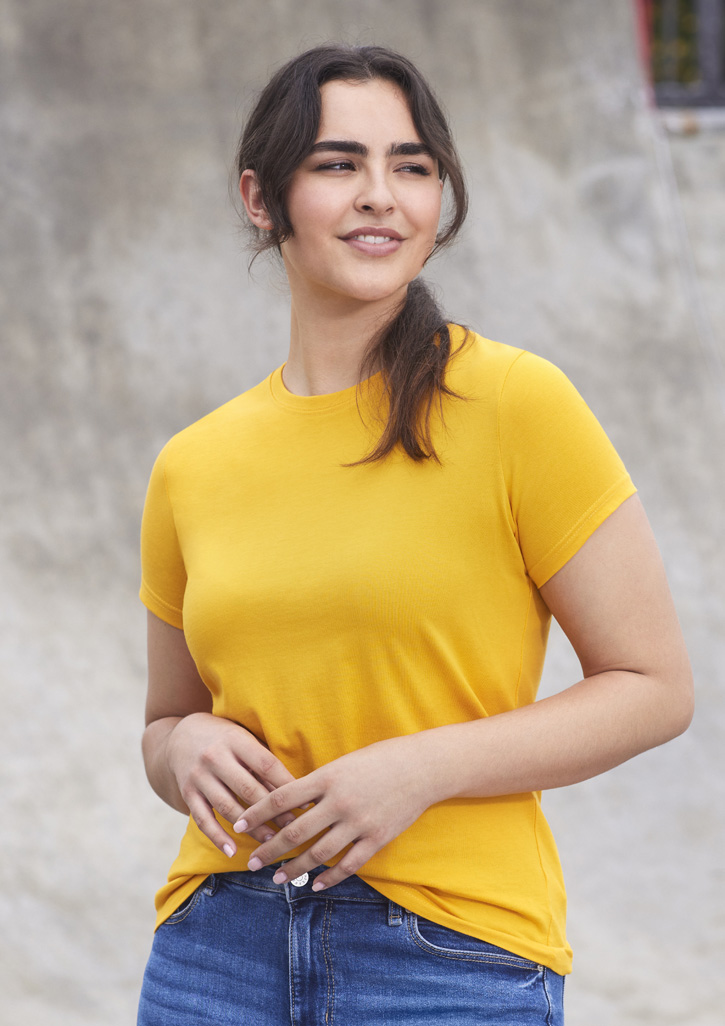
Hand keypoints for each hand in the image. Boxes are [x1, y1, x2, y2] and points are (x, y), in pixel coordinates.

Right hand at [166, 712, 298, 857]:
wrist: (181, 736)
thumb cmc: (225, 739)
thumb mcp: (244, 740)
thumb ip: (263, 763)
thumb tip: (295, 791)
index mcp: (235, 740)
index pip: (266, 764)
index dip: (287, 785)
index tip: (306, 803)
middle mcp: (215, 757)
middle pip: (247, 789)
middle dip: (272, 811)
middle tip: (292, 828)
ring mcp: (199, 776)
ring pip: (227, 807)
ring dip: (250, 828)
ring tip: (270, 842)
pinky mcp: (187, 793)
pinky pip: (203, 819)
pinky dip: (217, 837)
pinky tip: (232, 851)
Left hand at [234, 735, 434, 890]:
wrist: (422, 767)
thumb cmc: (380, 759)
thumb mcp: (343, 763)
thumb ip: (318, 783)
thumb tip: (289, 803)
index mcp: (328, 777)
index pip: (282, 798)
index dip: (258, 813)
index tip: (239, 825)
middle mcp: (339, 801)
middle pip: (295, 831)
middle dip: (270, 849)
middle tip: (252, 862)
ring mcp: (358, 822)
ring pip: (318, 853)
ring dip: (295, 868)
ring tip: (278, 878)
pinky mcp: (376, 838)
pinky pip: (348, 864)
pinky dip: (329, 877)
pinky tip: (315, 884)